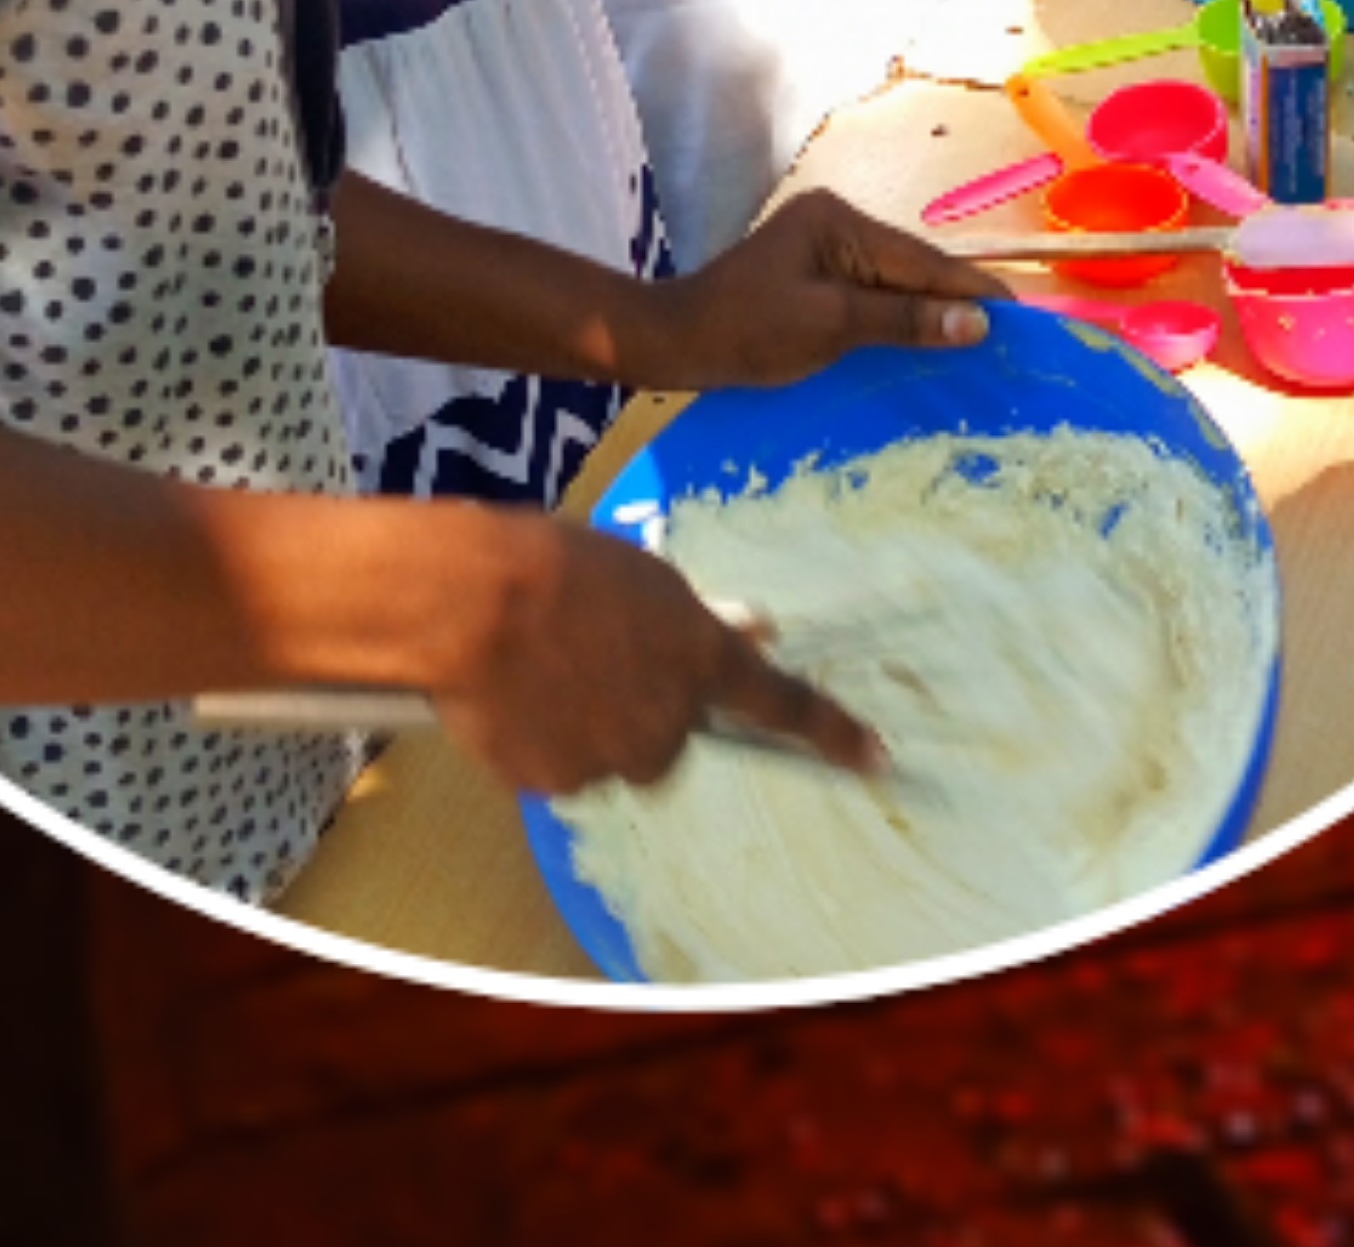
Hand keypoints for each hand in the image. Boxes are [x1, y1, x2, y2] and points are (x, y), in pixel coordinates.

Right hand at [430, 517, 884, 795]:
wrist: (476, 602)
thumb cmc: (563, 566)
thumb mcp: (647, 579)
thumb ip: (699, 620)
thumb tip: (758, 629)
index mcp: (702, 660)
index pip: (781, 703)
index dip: (832, 732)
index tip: (876, 759)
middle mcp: (669, 723)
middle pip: (669, 737)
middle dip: (642, 709)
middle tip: (595, 659)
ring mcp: (614, 761)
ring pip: (610, 754)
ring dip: (589, 726)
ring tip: (542, 667)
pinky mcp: (558, 786)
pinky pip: (559, 770)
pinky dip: (542, 744)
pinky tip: (513, 696)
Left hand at [635, 186, 995, 392]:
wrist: (672, 343)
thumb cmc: (745, 332)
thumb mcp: (830, 327)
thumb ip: (905, 320)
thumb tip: (978, 323)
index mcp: (841, 222)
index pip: (921, 260)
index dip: (972, 289)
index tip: (1021, 314)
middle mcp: (837, 222)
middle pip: (912, 266)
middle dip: (957, 299)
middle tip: (1011, 335)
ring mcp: (824, 246)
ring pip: (895, 280)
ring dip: (931, 310)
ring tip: (981, 341)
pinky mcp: (813, 274)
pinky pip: (871, 293)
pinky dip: (900, 316)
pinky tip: (925, 337)